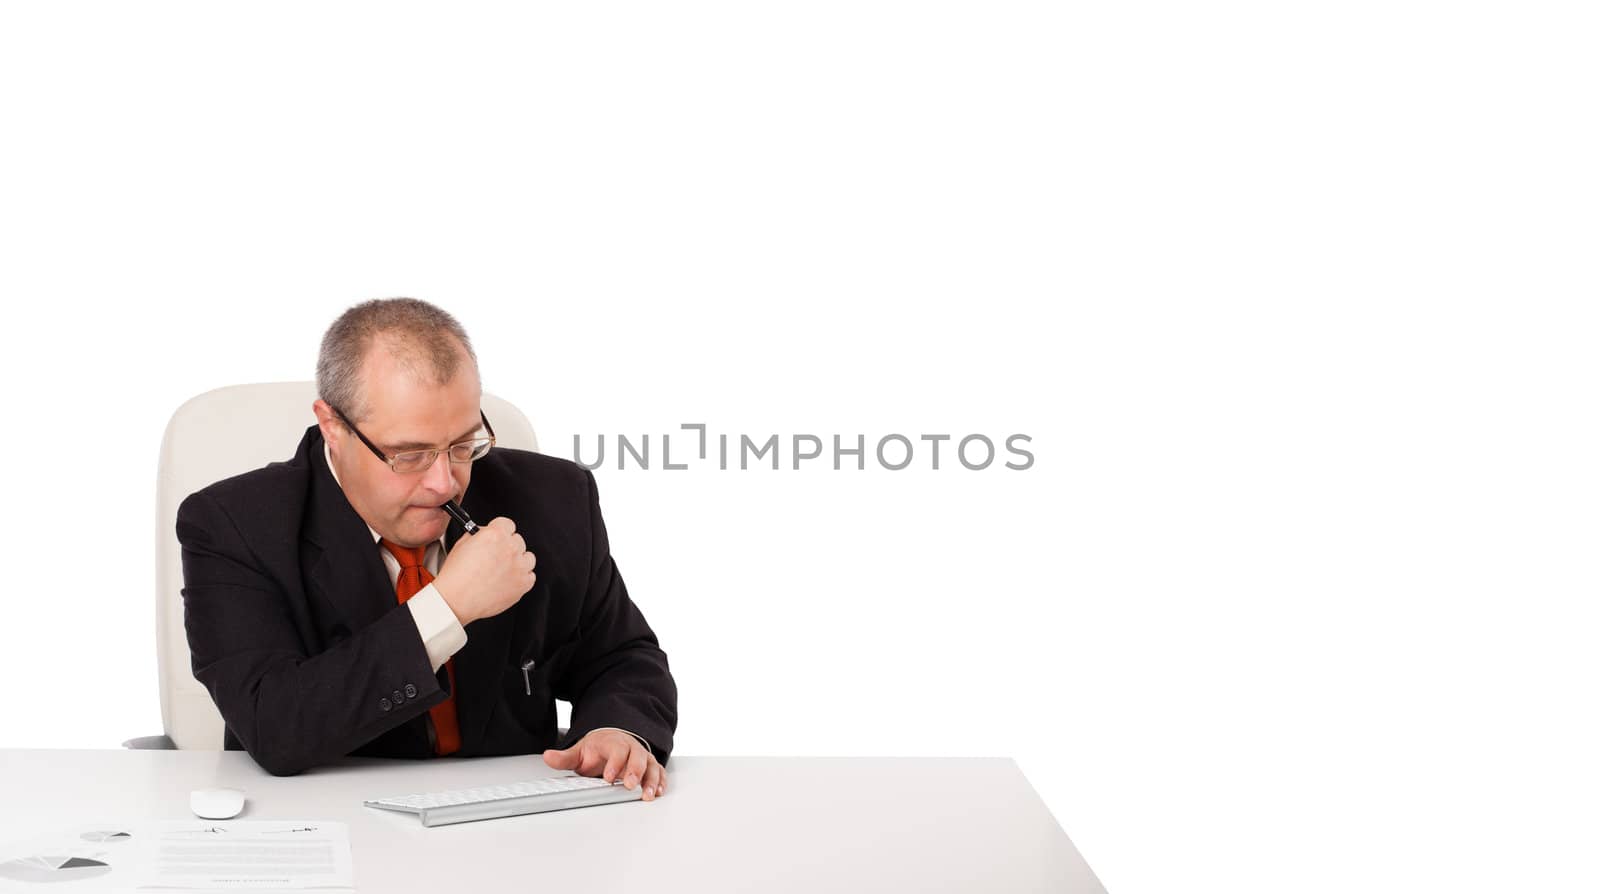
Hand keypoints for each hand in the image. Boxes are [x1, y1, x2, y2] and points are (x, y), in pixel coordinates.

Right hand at [431, 517, 535, 625]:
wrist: (455, 600)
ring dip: (518, 561)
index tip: (498, 537)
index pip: (507, 524)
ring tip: (502, 570)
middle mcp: (510, 548)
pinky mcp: (523, 583)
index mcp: (495, 535)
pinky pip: (530, 576)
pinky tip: (508, 580)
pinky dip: (522, 578)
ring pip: (528, 557)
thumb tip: (486, 533)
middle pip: (518, 540)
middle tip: (496, 557)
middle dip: (507, 547)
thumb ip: (479, 534)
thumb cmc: (456, 576)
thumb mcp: (462, 544)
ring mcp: (519, 566)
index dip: (500, 531)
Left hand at [542, 729, 666, 800]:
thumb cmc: (598, 749)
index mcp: (613, 743)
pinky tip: (659, 792)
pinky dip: (661, 781)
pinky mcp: (650, 766)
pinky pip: (659, 771)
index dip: (614, 763)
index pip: (617, 750)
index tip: (608, 777)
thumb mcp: (579, 752)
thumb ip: (564, 758)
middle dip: (635, 772)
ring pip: (651, 766)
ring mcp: (642, 757)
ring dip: (651, 780)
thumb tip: (548, 756)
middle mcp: (631, 748)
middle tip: (630, 786)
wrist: (612, 740)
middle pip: (637, 757)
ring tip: (649, 795)